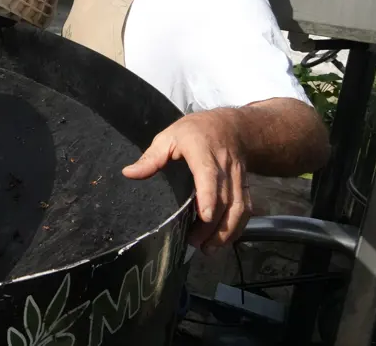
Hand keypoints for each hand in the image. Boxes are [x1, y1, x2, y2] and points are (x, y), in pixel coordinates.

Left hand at [122, 109, 252, 253]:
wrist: (233, 127)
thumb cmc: (196, 131)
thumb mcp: (169, 136)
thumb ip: (151, 157)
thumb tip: (129, 173)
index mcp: (204, 152)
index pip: (209, 175)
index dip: (209, 196)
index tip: (204, 216)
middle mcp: (225, 167)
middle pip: (225, 199)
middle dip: (213, 225)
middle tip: (195, 243)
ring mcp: (238, 178)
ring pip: (239, 207)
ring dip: (227, 231)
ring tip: (208, 248)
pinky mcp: (245, 187)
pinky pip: (246, 210)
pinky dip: (237, 228)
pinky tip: (222, 240)